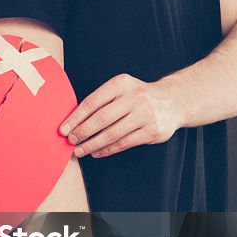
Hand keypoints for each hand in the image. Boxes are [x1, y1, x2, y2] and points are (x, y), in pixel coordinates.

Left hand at [60, 74, 181, 157]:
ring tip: (80, 151)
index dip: (76, 118)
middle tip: (70, 141)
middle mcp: (134, 97)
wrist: (173, 101)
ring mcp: (145, 115)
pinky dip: (107, 150)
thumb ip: (101, 100)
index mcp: (121, 84)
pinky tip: (96, 152)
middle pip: (101, 119)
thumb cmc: (138, 96)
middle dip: (82, 132)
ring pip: (112, 134)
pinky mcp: (152, 131)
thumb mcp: (121, 88)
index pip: (93, 102)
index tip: (63, 129)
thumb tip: (73, 121)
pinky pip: (123, 143)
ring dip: (92, 145)